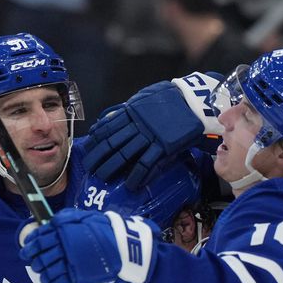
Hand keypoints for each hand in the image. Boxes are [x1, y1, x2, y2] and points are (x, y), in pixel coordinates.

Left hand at [19, 208, 159, 282]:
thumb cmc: (105, 230)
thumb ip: (67, 219)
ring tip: (48, 278)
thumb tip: (51, 222)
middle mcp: (63, 248)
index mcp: (63, 231)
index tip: (26, 252)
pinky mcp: (78, 279)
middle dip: (37, 265)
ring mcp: (70, 265)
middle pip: (41, 260)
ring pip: (48, 275)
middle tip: (37, 266)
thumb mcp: (84, 217)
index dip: (29, 248)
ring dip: (46, 278)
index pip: (38, 240)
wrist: (124, 247)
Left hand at [83, 72, 224, 189]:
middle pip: (112, 143)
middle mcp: (138, 125)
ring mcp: (150, 136)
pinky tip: (130, 184)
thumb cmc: (170, 97)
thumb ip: (128, 109)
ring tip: (103, 178)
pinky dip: (137, 176)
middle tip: (90, 167)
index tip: (87, 149)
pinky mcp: (164, 146)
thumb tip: (110, 118)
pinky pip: (147, 163)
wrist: (194, 100)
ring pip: (125, 155)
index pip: (107, 127)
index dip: (95, 140)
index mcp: (132, 111)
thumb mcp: (144, 97)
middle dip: (98, 157)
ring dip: (112, 167)